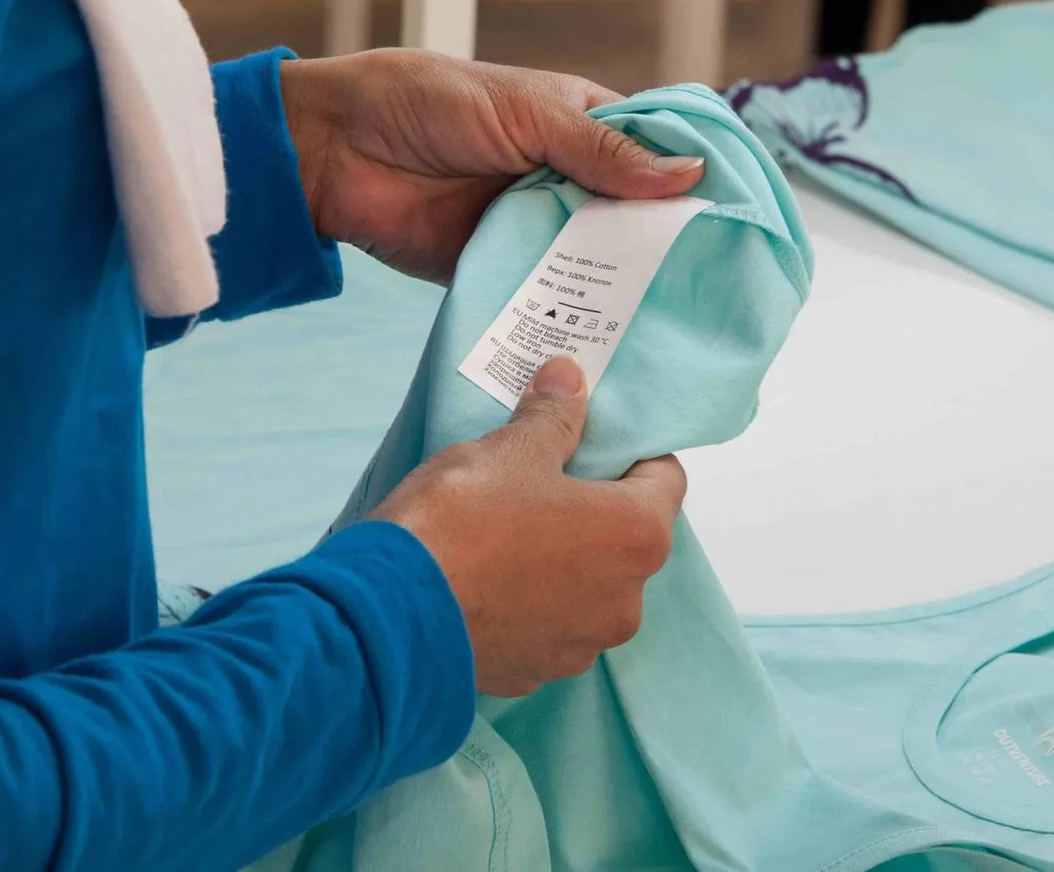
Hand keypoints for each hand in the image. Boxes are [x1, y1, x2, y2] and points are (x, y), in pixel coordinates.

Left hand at [280, 49, 704, 282]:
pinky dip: (569, 313)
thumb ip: (601, 150)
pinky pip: (544, 295)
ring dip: (623, 286)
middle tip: (718, 286)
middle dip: (665, 247)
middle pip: (633, 218)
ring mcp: (533, 227)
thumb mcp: (525, 113)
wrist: (333, 151)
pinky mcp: (499, 269)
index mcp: (580, 126)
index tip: (739, 220)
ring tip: (674, 319)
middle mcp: (565, 178)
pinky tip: (607, 336)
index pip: (655, 155)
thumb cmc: (425, 104)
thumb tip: (688, 175)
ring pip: (594, 262)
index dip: (694, 183)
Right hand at [369, 357, 684, 696]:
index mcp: (636, 538)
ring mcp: (580, 647)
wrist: (389, 613)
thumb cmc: (463, 520)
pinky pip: (545, 625)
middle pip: (626, 538)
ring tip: (504, 533)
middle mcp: (625, 603)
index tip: (592, 439)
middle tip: (540, 481)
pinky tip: (484, 579)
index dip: (632, 452)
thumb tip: (569, 378)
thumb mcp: (510, 450)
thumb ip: (553, 416)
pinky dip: (527, 602)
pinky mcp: (534, 674)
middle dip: (591, 508)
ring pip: (586, 587)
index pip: (665, 479)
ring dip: (561, 560)